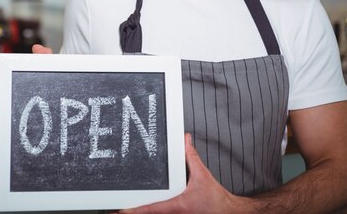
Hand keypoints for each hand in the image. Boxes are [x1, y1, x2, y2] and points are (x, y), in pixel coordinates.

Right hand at [0, 44, 52, 128]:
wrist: (62, 97)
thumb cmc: (53, 80)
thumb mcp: (48, 67)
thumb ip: (43, 56)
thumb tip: (37, 47)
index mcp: (15, 80)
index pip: (0, 81)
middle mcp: (13, 93)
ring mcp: (14, 105)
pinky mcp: (18, 117)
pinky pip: (5, 120)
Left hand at [117, 134, 243, 213]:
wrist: (229, 212)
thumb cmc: (216, 199)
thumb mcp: (202, 175)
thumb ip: (191, 156)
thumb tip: (185, 140)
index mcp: (177, 205)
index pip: (151, 208)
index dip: (135, 210)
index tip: (122, 211)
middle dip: (135, 212)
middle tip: (117, 211)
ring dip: (144, 213)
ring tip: (126, 211)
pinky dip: (154, 213)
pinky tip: (144, 210)